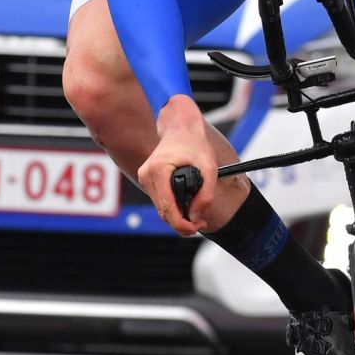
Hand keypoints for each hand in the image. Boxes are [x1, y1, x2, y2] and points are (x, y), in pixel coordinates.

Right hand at [137, 94, 217, 234]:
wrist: (181, 127)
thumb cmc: (194, 143)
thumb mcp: (209, 167)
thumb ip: (206, 194)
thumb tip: (196, 216)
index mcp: (158, 170)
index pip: (167, 207)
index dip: (182, 223)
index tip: (196, 227)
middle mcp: (147, 174)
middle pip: (162, 211)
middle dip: (181, 223)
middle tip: (200, 224)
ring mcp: (145, 176)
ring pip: (160, 208)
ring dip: (176, 217)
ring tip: (195, 218)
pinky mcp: (147, 179)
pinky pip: (159, 200)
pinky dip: (172, 208)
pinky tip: (185, 210)